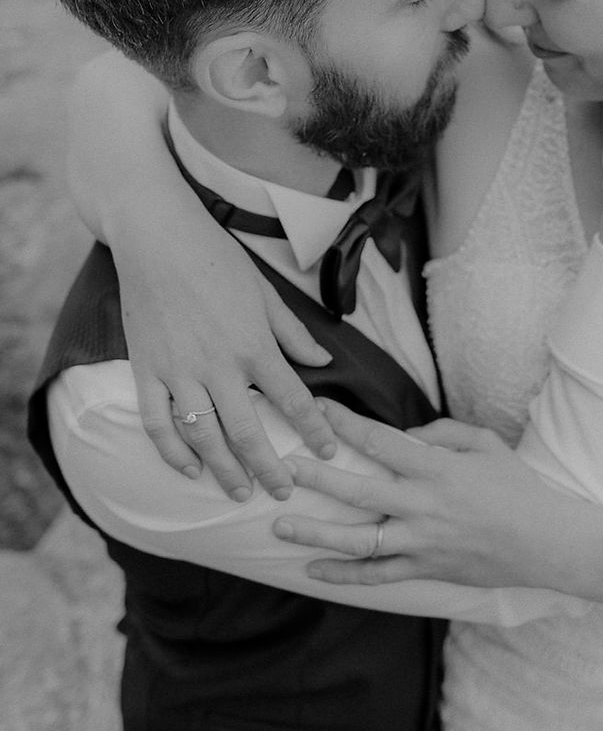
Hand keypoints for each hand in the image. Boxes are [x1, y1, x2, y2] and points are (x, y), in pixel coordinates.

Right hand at [116, 214, 335, 501]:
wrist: (158, 237)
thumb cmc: (218, 259)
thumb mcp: (266, 292)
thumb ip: (293, 333)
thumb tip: (324, 361)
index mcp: (255, 344)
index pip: (293, 399)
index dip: (314, 431)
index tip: (328, 451)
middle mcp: (218, 365)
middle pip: (249, 432)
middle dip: (269, 469)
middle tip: (282, 493)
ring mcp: (178, 370)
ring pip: (204, 436)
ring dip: (223, 471)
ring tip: (239, 493)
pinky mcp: (146, 369)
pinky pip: (157, 422)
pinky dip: (171, 452)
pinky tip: (189, 470)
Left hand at [273, 401, 563, 587]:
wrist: (545, 541)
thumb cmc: (516, 486)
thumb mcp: (484, 443)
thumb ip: (441, 432)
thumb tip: (404, 436)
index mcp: (437, 469)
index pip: (380, 442)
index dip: (345, 425)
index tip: (317, 410)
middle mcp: (423, 505)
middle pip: (358, 491)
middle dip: (316, 478)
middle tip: (282, 468)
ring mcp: (421, 542)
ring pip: (358, 540)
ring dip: (316, 533)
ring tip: (281, 525)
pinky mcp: (425, 570)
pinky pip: (377, 576)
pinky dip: (343, 576)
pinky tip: (313, 569)